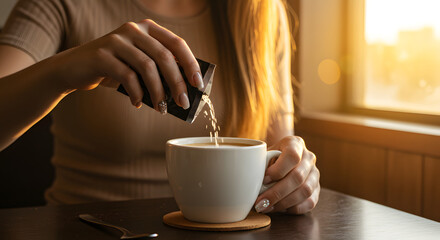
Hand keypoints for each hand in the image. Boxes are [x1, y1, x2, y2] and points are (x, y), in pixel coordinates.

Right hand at [50, 19, 203, 111]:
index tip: (199, 85)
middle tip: (183, 102)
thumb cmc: (114, 69)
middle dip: (177, 83)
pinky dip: (136, 93)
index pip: (177, 43)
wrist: (74, 68)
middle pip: (164, 56)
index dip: (191, 64)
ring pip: (147, 67)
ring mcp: (117, 40)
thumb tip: (184, 92)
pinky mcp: (102, 54)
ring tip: (161, 109)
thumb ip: (158, 70)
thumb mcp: (138, 65)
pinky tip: (137, 104)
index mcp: (148, 29)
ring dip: (158, 92)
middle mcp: (134, 29)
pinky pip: (127, 76)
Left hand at [254, 136, 319, 213]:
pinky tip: (279, 208)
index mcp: (295, 143)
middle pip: (297, 177)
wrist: (279, 160)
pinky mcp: (317, 189)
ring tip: (267, 207)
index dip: (278, 170)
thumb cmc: (268, 158)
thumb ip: (260, 164)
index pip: (292, 156)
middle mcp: (308, 157)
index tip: (264, 180)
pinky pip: (310, 202)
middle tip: (260, 202)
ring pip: (305, 191)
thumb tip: (252, 180)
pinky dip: (293, 208)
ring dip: (283, 203)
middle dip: (277, 192)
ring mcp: (315, 173)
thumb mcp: (263, 155)